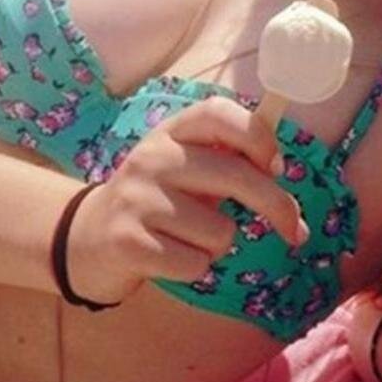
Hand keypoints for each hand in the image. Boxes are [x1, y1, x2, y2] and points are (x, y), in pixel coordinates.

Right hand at [66, 96, 306, 305]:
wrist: (87, 237)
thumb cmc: (156, 199)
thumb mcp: (184, 164)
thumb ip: (226, 157)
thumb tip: (277, 167)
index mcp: (171, 132)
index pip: (219, 113)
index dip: (258, 137)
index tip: (275, 166)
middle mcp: (152, 158)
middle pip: (237, 176)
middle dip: (278, 208)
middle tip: (294, 230)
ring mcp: (137, 200)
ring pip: (221, 231)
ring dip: (218, 244)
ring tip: (189, 238)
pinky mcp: (129, 242)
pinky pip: (196, 264)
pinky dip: (194, 268)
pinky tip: (171, 257)